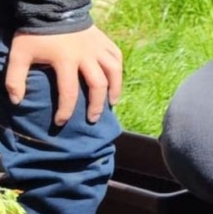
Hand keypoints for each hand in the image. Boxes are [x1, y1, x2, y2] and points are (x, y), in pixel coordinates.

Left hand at [6, 26, 122, 124]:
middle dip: (96, 106)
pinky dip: (117, 70)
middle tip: (93, 118)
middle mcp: (86, 56)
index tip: (61, 122)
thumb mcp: (20, 54)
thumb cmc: (35, 33)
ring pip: (113, 72)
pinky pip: (116, 57)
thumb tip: (17, 101)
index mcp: (65, 60)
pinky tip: (115, 80)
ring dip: (114, 90)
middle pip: (97, 86)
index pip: (68, 92)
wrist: (50, 9)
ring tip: (111, 103)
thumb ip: (15, 78)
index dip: (65, 110)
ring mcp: (97, 48)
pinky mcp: (103, 40)